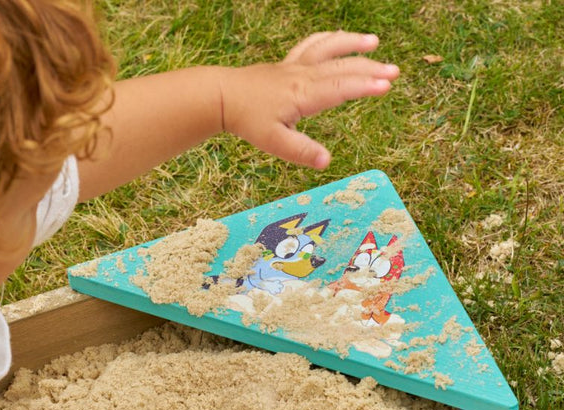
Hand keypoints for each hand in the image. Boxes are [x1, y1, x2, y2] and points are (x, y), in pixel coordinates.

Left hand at [218, 31, 399, 168]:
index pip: (340, 88)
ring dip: (352, 44)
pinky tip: (339, 39)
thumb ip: (301, 151)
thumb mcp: (273, 143)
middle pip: (341, 67)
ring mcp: (295, 66)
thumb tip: (327, 162)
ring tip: (374, 43)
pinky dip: (329, 39)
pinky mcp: (287, 63)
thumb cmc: (247, 121)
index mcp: (303, 95)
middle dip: (369, 69)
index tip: (386, 85)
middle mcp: (303, 75)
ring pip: (329, 49)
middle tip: (394, 73)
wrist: (222, 97)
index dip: (364, 86)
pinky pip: (313, 45)